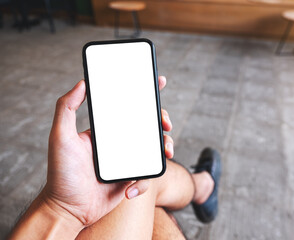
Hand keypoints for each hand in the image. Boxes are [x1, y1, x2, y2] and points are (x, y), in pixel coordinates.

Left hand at [43, 76, 172, 227]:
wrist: (68, 209)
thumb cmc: (61, 173)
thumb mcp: (60, 137)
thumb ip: (66, 108)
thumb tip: (81, 83)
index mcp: (106, 130)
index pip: (128, 107)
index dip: (145, 95)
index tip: (160, 84)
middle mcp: (118, 143)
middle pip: (148, 125)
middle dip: (162, 121)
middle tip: (166, 124)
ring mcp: (126, 160)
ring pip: (154, 148)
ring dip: (165, 147)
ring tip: (166, 152)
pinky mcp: (130, 178)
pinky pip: (147, 176)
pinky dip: (143, 182)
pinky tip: (129, 188)